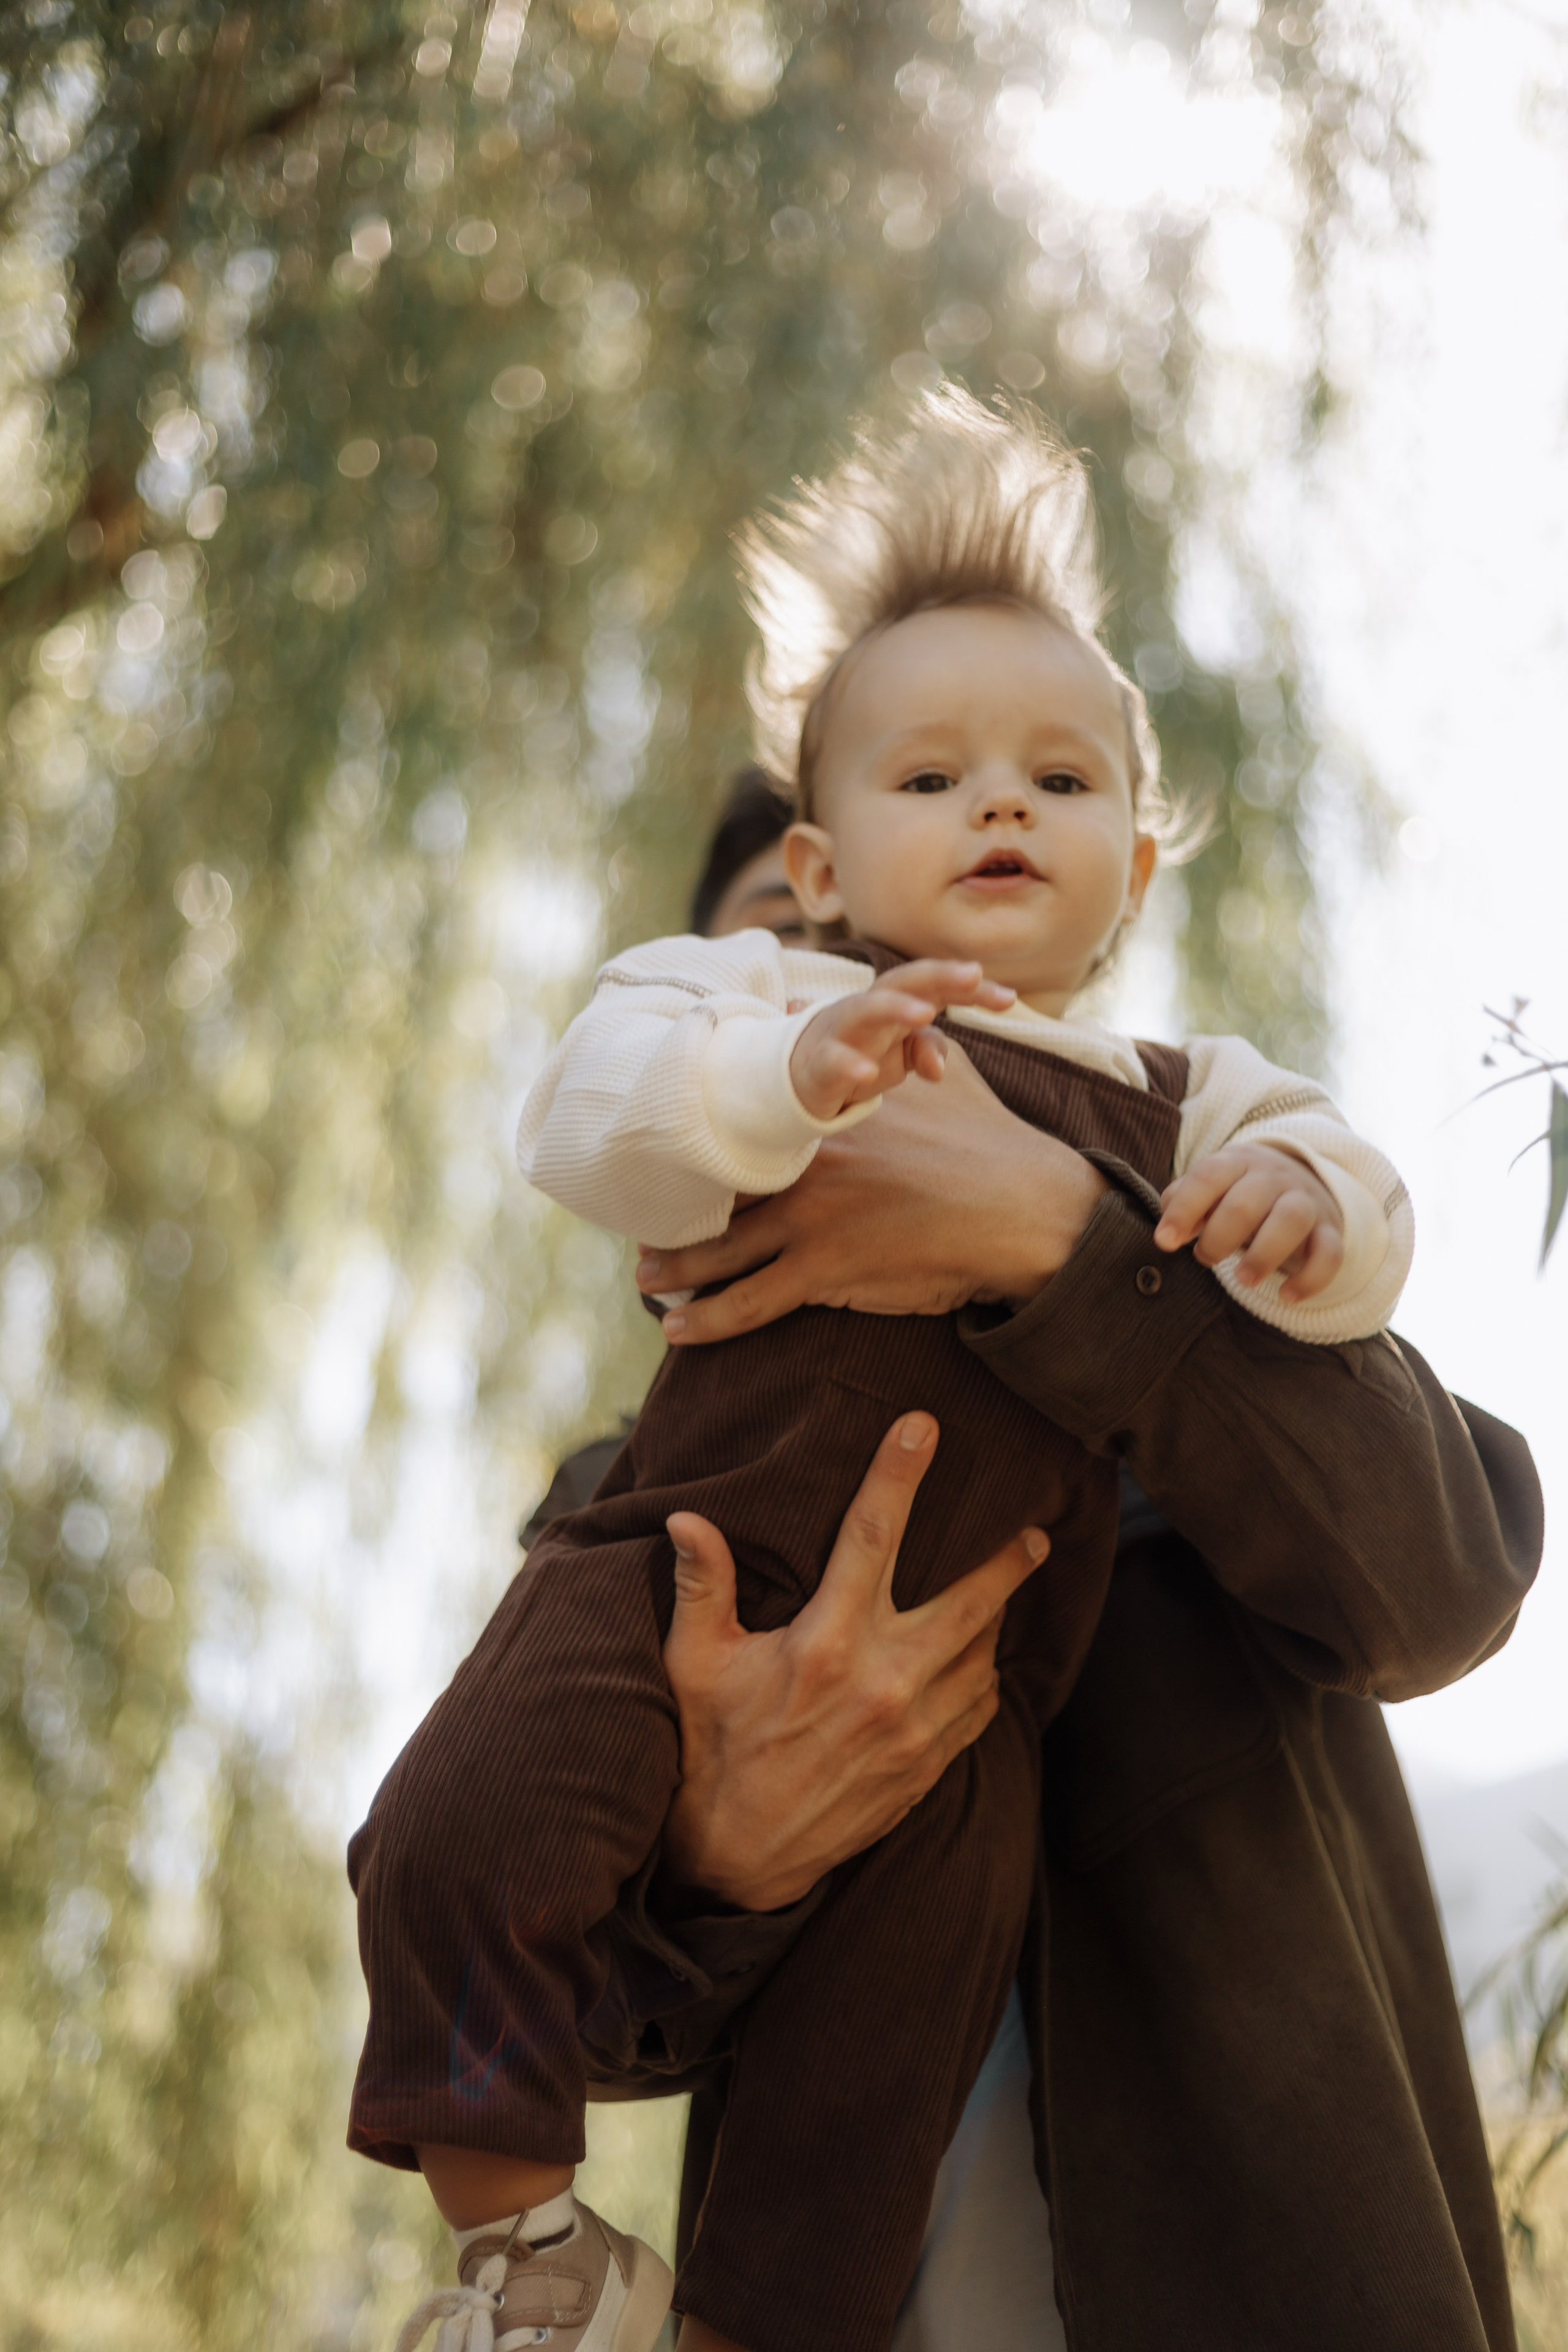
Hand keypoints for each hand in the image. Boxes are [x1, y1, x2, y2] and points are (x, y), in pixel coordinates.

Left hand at [638, 1039, 1108, 1343]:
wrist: (1024, 1209)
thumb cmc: (990, 1141)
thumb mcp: (943, 1071)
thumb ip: (902, 1047)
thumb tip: (897, 1016)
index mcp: (826, 1114)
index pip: (747, 1124)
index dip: (706, 1141)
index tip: (674, 1151)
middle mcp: (805, 1162)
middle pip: (717, 1184)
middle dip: (673, 1205)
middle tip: (636, 1223)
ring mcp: (810, 1216)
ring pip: (720, 1247)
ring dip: (675, 1266)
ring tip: (646, 1278)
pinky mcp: (825, 1269)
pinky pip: (749, 1302)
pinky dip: (707, 1319)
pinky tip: (676, 1329)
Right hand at [660, 1410, 1048, 1910]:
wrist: (735, 1860)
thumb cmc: (709, 1749)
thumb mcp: (694, 1664)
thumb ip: (702, 1586)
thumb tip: (688, 1517)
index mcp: (824, 1644)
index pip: (872, 1536)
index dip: (898, 1474)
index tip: (924, 1426)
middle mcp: (881, 1683)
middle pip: (969, 1602)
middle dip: (1006, 1562)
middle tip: (1033, 1530)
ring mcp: (912, 1731)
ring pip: (981, 1656)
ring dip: (997, 1618)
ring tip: (1009, 1588)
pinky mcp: (925, 1769)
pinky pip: (978, 1711)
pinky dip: (984, 1679)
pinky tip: (979, 1661)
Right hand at [789, 959, 1014, 1119]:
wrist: (800, 1076)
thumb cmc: (861, 1052)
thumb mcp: (902, 1052)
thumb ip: (927, 1048)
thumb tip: (938, 1068)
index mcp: (895, 1001)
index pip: (936, 985)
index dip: (972, 990)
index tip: (1009, 1000)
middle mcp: (869, 1007)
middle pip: (903, 980)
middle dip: (938, 975)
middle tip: (973, 974)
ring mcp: (841, 1032)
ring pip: (865, 1010)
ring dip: (895, 1007)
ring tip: (924, 1013)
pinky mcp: (818, 1064)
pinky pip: (832, 1059)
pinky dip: (849, 1063)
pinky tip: (868, 1071)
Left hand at [1154, 1141, 1343, 1301]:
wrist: (1301, 1181)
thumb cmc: (1238, 1193)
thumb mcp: (1210, 1189)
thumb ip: (1182, 1202)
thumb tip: (1167, 1233)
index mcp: (1237, 1162)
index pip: (1208, 1177)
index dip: (1184, 1210)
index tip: (1165, 1242)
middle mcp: (1274, 1177)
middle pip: (1246, 1202)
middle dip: (1219, 1237)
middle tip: (1205, 1258)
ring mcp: (1306, 1201)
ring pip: (1291, 1220)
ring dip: (1264, 1255)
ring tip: (1242, 1280)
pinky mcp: (1330, 1230)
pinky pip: (1330, 1253)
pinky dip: (1311, 1278)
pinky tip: (1287, 1296)